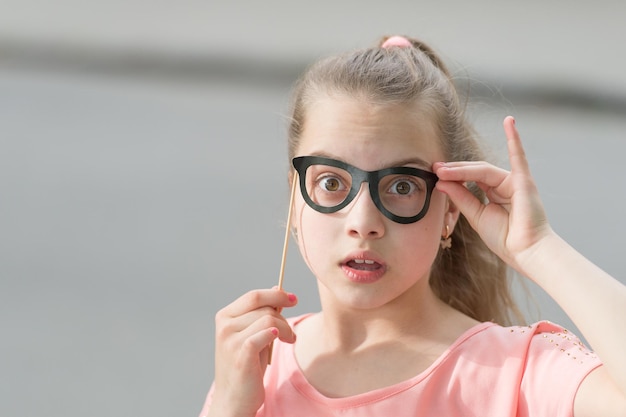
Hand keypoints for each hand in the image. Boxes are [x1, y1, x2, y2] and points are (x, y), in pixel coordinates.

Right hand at [209, 288, 297, 416]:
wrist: (234, 399)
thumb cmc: (247, 366)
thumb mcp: (254, 334)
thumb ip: (262, 313)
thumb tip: (277, 289)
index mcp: (224, 316)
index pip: (254, 296)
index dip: (276, 295)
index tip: (294, 299)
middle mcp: (224, 326)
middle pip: (263, 307)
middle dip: (283, 316)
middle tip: (291, 332)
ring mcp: (230, 340)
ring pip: (268, 320)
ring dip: (285, 328)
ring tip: (289, 340)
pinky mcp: (240, 353)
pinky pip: (266, 334)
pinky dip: (277, 335)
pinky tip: (282, 341)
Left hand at [433, 116, 552, 270]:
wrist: (526, 252)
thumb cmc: (505, 239)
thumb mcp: (476, 216)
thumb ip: (461, 197)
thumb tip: (441, 182)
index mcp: (494, 194)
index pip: (470, 179)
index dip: (452, 175)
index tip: (435, 173)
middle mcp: (504, 185)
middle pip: (475, 172)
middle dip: (454, 170)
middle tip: (435, 168)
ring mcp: (515, 181)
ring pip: (484, 169)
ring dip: (462, 169)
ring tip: (443, 169)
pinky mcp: (524, 182)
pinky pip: (519, 157)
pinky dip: (514, 139)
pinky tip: (509, 122)